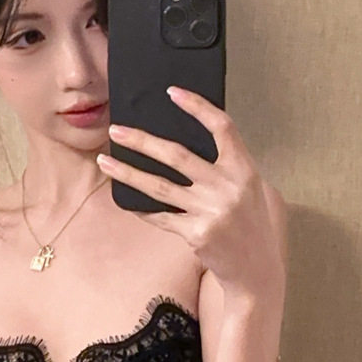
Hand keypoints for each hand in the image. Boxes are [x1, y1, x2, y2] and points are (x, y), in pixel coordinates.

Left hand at [98, 86, 284, 308]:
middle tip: (116, 130)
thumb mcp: (252, 189)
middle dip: (142, 141)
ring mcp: (211, 210)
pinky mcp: (196, 233)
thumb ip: (228, 166)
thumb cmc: (252, 225)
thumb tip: (192, 142)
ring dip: (127, 172)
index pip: (222, 127)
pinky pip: (160, 216)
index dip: (197, 107)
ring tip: (104, 161)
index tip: (172, 92)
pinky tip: (124, 199)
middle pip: (177, 155)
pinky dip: (141, 208)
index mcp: (244, 169)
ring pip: (159, 186)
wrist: (256, 269)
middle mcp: (228, 186)